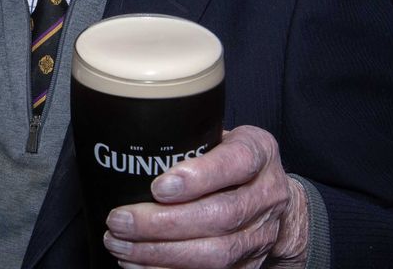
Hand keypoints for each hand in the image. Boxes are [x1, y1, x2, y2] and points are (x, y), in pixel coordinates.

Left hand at [103, 126, 308, 268]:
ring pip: (214, 253)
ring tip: (120, 245)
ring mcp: (261, 235)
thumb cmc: (231, 160)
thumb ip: (188, 140)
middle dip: (163, 223)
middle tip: (120, 220)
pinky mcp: (249, 265)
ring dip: (160, 253)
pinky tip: (138, 264)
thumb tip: (130, 147)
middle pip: (220, 216)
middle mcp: (267, 195)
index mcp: (259, 153)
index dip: (198, 177)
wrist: (272, 200)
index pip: (236, 163)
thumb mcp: (221, 136)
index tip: (158, 187)